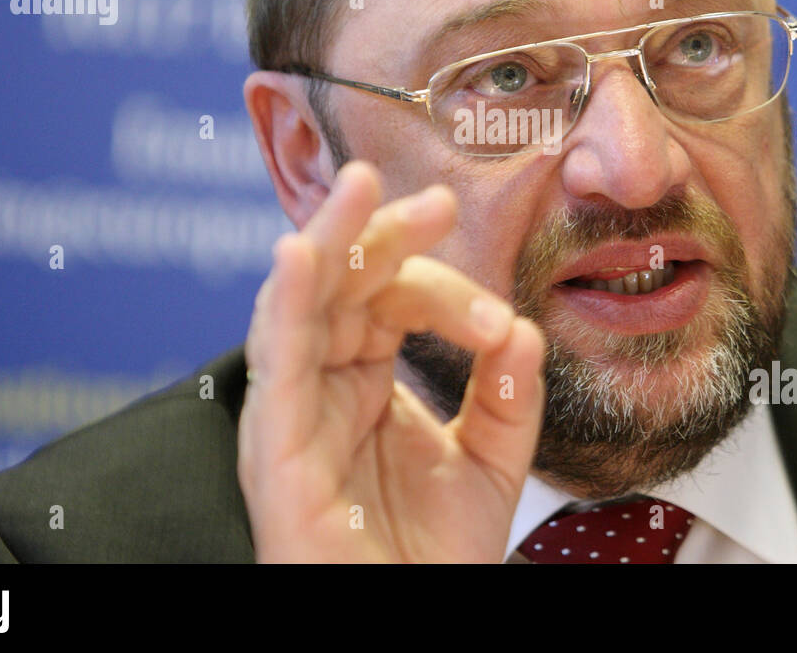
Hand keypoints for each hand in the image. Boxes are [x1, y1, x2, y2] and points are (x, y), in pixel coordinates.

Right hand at [237, 160, 545, 561]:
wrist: (411, 619)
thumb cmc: (431, 552)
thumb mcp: (490, 460)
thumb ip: (508, 392)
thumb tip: (521, 328)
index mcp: (364, 376)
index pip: (391, 298)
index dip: (443, 286)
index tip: (497, 318)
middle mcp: (324, 384)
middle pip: (340, 283)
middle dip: (378, 230)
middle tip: (424, 194)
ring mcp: (296, 413)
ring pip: (300, 305)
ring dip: (328, 239)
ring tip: (356, 186)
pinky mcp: (278, 450)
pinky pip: (275, 366)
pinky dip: (285, 305)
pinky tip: (301, 254)